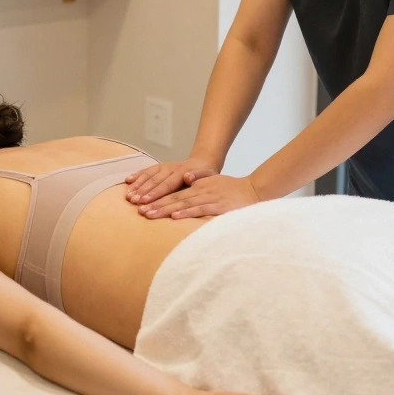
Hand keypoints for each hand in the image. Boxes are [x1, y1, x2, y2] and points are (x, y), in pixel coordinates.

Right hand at [126, 157, 218, 205]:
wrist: (203, 163)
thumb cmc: (206, 175)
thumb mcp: (208, 175)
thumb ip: (199, 176)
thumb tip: (188, 176)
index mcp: (182, 172)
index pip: (167, 185)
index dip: (155, 193)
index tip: (145, 201)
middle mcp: (171, 168)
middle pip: (155, 181)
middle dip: (143, 192)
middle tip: (133, 201)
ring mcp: (164, 166)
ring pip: (148, 175)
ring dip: (137, 185)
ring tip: (128, 196)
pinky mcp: (159, 167)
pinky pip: (147, 170)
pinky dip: (137, 175)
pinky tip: (127, 181)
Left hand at [138, 173, 259, 219]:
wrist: (254, 190)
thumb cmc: (232, 189)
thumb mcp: (213, 182)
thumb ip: (199, 181)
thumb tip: (187, 178)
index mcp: (197, 186)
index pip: (174, 192)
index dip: (157, 198)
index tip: (142, 205)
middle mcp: (200, 191)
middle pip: (174, 198)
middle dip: (156, 205)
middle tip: (140, 211)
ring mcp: (209, 198)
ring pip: (183, 203)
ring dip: (166, 209)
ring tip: (150, 214)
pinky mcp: (218, 206)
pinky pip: (200, 209)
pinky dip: (187, 212)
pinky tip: (175, 216)